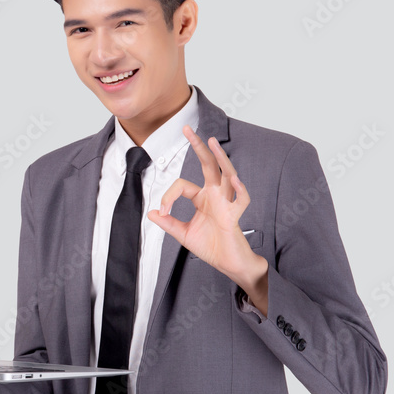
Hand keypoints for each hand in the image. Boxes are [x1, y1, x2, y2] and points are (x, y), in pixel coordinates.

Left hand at [147, 124, 267, 298]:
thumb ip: (168, 223)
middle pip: (208, 165)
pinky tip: (236, 180)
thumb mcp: (183, 234)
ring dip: (220, 159)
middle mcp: (215, 196)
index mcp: (203, 198)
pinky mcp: (234, 217)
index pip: (183, 185)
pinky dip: (240, 191)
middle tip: (187, 129)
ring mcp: (226, 204)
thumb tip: (151, 212)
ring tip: (212, 142)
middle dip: (198, 147)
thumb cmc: (212, 247)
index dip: (168, 196)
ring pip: (226, 175)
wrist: (229, 264)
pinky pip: (241, 201)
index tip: (162, 212)